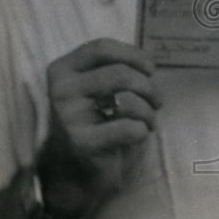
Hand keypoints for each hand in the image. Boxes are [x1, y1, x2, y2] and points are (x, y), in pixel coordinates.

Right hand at [38, 38, 160, 216]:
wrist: (71, 170)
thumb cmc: (90, 122)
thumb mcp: (92, 89)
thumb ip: (112, 70)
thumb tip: (148, 65)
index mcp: (61, 70)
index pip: (101, 48)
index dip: (133, 55)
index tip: (151, 69)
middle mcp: (60, 90)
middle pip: (120, 74)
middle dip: (149, 88)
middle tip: (158, 102)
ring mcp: (68, 117)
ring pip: (127, 100)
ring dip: (149, 112)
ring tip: (150, 121)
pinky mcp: (82, 143)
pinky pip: (128, 128)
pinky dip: (142, 131)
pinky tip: (139, 135)